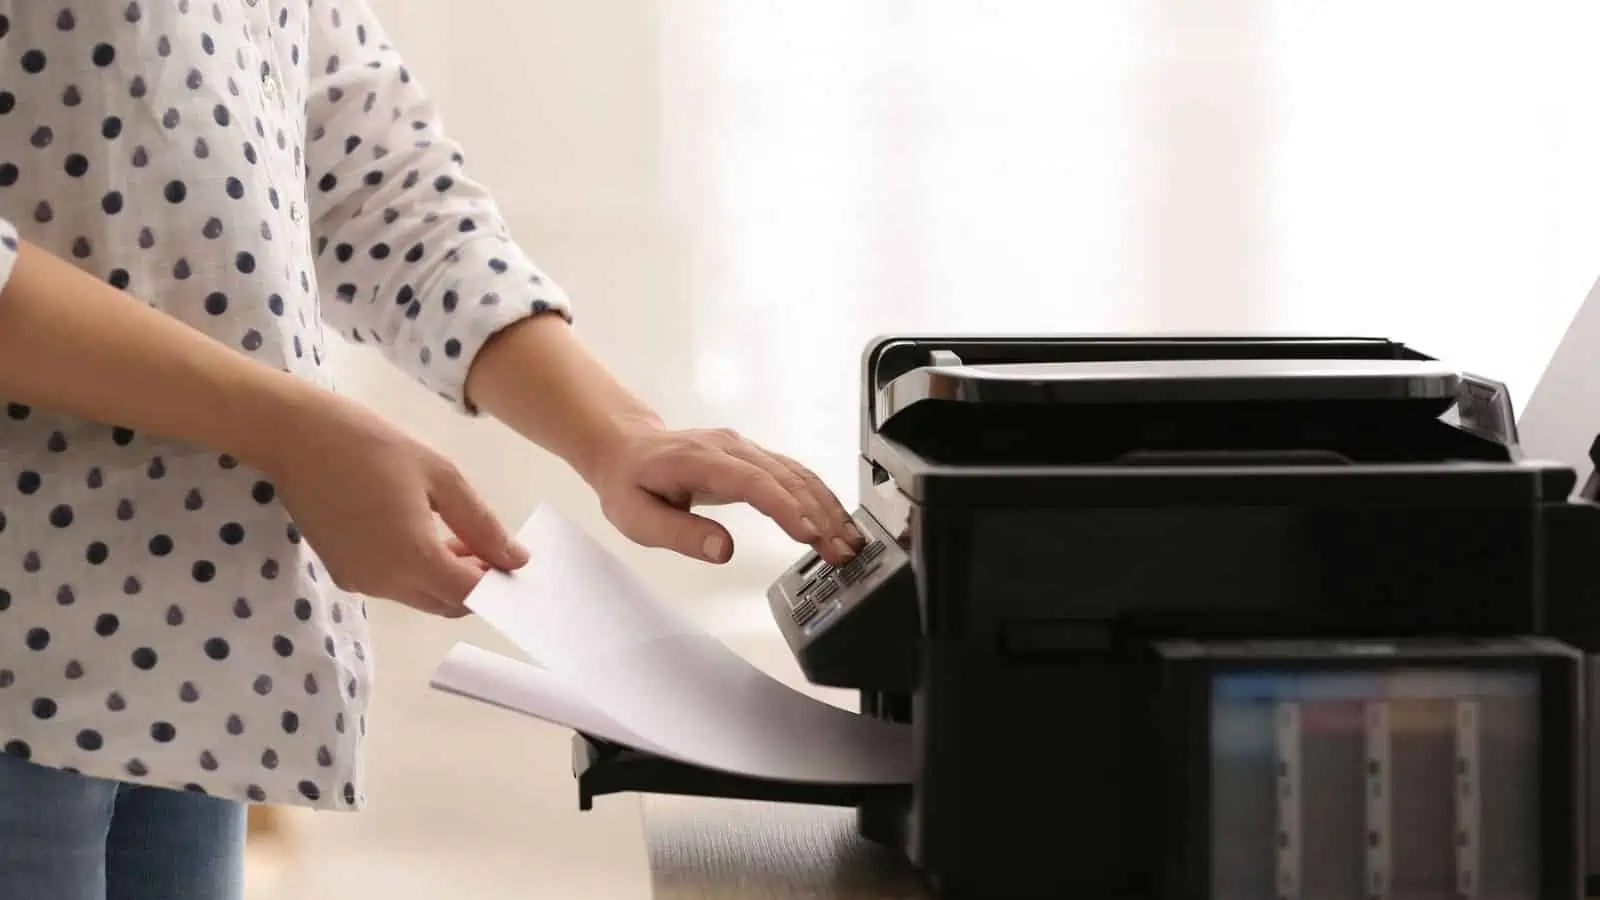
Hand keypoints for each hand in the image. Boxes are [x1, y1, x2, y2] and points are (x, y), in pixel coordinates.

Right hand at [257, 389, 526, 617]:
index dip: (499, 582)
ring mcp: (360, 582)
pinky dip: (416, 572)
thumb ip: (481, 523)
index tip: (513, 558)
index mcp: (413, 558)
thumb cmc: (373, 446)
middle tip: (489, 543)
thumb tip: (515, 559)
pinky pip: (394, 586)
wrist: (296, 437)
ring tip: (457, 533)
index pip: (471, 594)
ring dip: (447, 577)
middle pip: (446, 604)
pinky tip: (421, 533)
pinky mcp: (342, 574)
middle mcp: (385, 583)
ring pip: (421, 597)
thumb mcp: (440, 476)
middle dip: (476, 582)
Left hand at [581, 419, 866, 565]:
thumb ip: (680, 535)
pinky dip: (819, 497)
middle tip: (843, 552)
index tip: (810, 535)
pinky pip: (793, 473)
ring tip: (849, 542)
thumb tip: (723, 550)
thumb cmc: (630, 484)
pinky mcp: (754, 456)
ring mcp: (745, 449)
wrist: (625, 447)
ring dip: (827, 507)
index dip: (786, 508)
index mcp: (701, 460)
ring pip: (797, 474)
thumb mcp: (638, 519)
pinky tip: (835, 521)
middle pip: (786, 478)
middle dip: (820, 515)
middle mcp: (731, 448)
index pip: (754, 482)